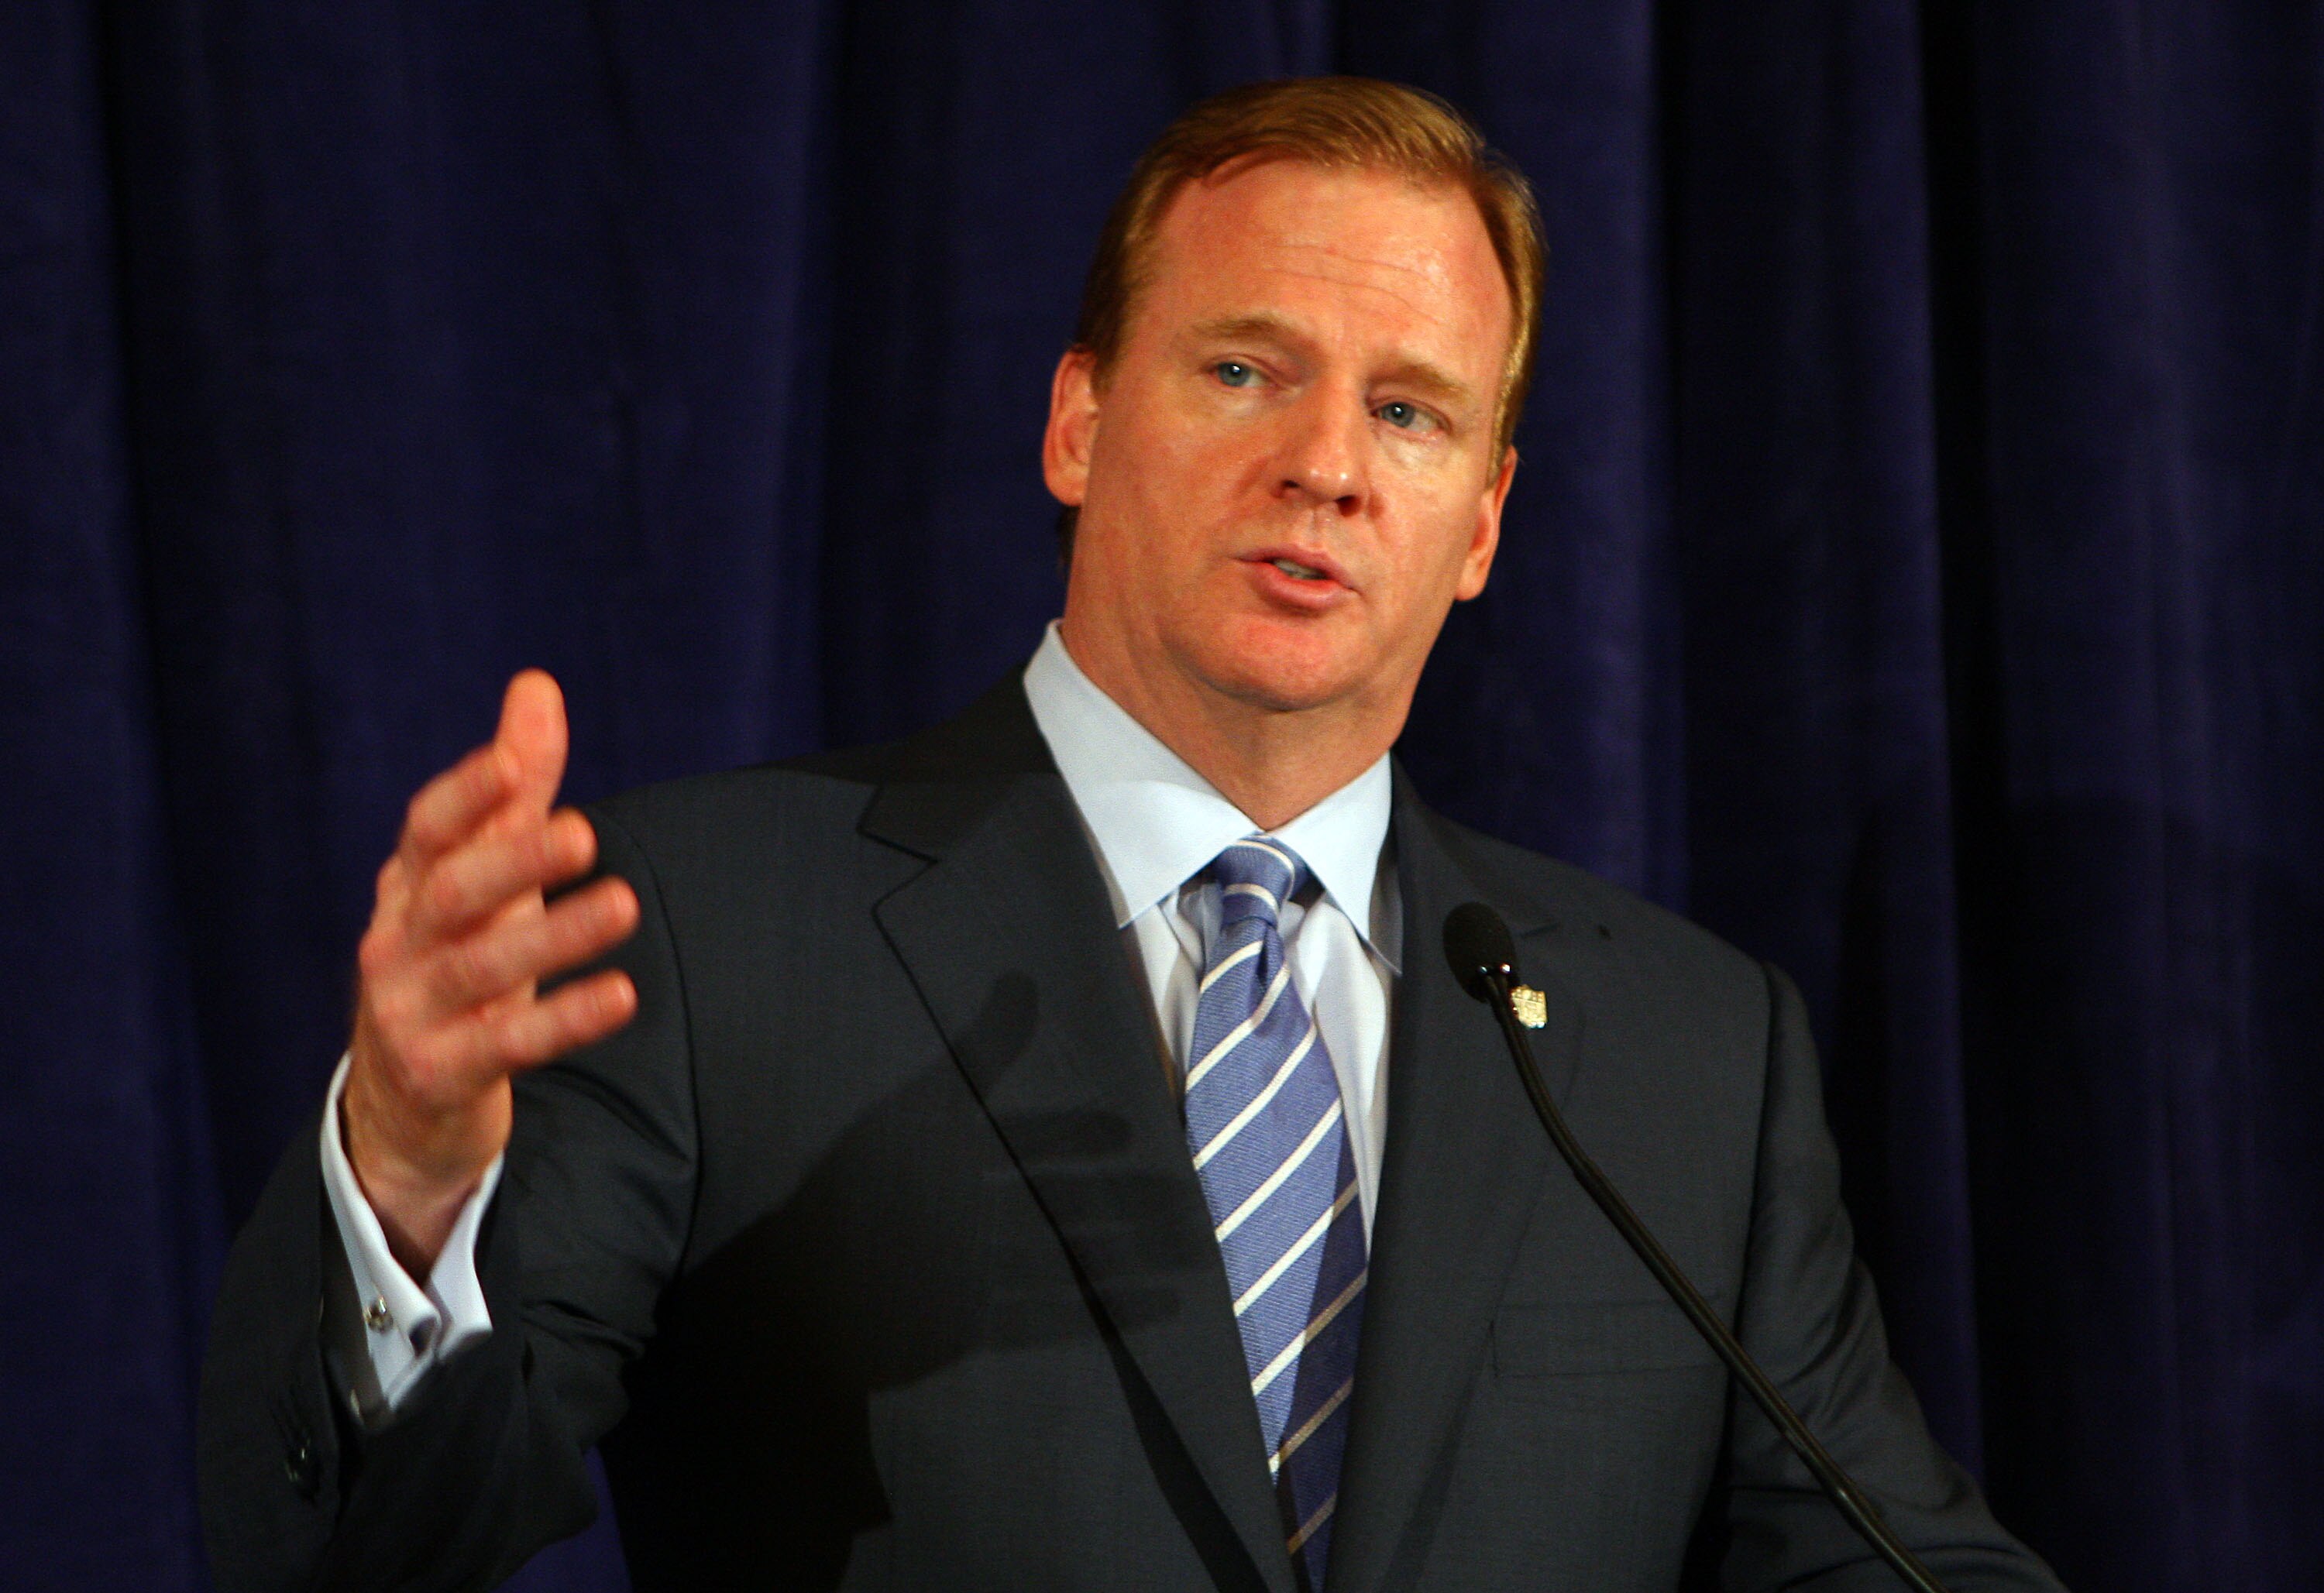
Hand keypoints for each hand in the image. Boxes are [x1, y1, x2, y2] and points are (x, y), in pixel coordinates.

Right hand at [342, 670, 640, 1275]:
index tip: (514, 759)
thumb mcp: (484, 877)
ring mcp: (409, 1012)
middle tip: (582, 832)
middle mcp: (397, 942)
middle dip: (513, 858)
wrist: (401, 1105)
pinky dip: (564, 1020)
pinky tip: (621, 995)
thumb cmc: (457, 961)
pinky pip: (505, 1045)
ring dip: (553, 936)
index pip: (428, 829)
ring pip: (479, 968)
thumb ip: (514, 789)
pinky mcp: (439, 1074)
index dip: (469, 793)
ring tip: (624, 904)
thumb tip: (537, 685)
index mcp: (409, 886)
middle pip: (452, 892)